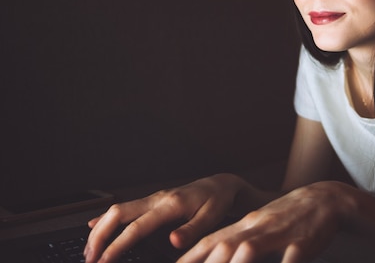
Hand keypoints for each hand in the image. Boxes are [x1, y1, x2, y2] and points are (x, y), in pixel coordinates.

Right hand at [84, 174, 243, 262]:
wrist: (220, 184)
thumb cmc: (217, 201)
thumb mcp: (212, 217)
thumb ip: (192, 230)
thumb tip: (173, 242)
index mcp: (171, 204)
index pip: (137, 227)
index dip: (117, 245)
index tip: (104, 261)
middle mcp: (157, 198)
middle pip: (118, 214)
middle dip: (99, 236)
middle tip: (89, 259)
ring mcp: (153, 198)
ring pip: (117, 210)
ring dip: (100, 229)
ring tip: (89, 251)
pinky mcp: (152, 201)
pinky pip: (125, 208)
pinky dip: (106, 218)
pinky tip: (94, 227)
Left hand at [178, 181, 349, 262]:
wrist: (324, 198)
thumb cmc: (288, 216)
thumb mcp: (260, 223)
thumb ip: (238, 238)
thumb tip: (214, 252)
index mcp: (247, 224)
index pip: (212, 240)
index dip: (191, 256)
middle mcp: (258, 228)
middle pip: (226, 245)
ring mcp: (279, 234)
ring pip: (251, 249)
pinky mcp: (302, 243)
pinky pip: (289, 258)